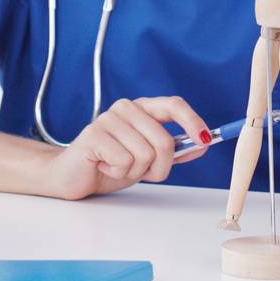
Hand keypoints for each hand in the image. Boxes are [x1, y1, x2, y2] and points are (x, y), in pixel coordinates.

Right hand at [47, 96, 210, 199]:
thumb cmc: (110, 164)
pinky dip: (118, 172)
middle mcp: (126, 108)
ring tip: (116, 166)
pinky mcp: (94, 134)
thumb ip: (174, 151)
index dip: (193, 121)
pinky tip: (104, 166)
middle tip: (139, 171)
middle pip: (164, 141)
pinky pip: (125, 162)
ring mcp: (108, 118)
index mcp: (142, 108)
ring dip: (135, 172)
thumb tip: (203, 143)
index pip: (173, 105)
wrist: (73, 175)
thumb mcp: (148, 159)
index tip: (206, 139)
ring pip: (145, 155)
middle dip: (159, 167)